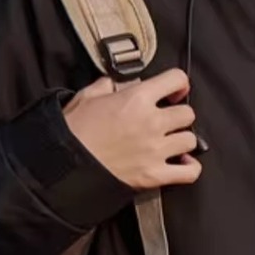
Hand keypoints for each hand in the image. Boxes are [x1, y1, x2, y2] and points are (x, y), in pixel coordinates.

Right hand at [63, 68, 201, 189]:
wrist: (63, 165)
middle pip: (188, 113)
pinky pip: (190, 172)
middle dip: (179, 115)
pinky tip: (181, 163)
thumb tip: (112, 83)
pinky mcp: (154, 174)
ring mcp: (155, 150)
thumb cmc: (72, 133)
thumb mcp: (85, 97)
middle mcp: (151, 122)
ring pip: (192, 140)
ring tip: (170, 142)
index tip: (174, 90)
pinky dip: (190, 168)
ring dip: (183, 140)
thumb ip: (105, 86)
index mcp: (136, 98)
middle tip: (168, 119)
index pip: (177, 79)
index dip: (178, 83)